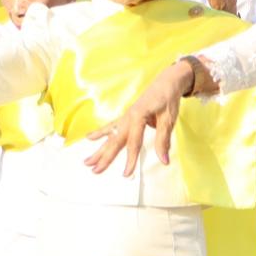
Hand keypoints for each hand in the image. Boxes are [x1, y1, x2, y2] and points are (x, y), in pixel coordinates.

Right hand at [84, 59, 193, 176]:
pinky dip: (100, 133)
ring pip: (110, 136)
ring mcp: (126, 117)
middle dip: (104, 157)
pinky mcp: (127, 117)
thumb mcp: (168, 119)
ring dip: (98, 149)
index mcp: (138, 116)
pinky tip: (89, 138)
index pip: (133, 142)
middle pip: (115, 141)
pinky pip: (111, 127)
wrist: (167, 81)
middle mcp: (128, 117)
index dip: (130, 159)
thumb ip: (163, 140)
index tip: (126, 174)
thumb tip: (164, 160)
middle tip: (95, 171)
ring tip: (87, 161)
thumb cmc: (168, 99)